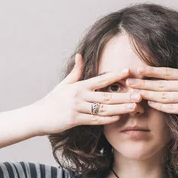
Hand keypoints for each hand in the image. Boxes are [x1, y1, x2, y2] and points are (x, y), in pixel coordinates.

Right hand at [26, 54, 142, 135]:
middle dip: (124, 95)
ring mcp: (77, 109)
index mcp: (79, 86)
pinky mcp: (75, 120)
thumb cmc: (53, 100)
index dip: (115, 75)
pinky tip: (119, 118)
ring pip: (103, 109)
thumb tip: (79, 56)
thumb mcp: (64, 84)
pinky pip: (94, 120)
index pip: (101, 79)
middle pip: (106, 96)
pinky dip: (107, 120)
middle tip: (140, 94)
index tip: (128, 71)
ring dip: (120, 108)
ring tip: (134, 107)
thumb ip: (75, 71)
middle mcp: (79, 96)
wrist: (38, 116)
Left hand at [125, 48, 177, 132]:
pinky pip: (172, 107)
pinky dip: (160, 106)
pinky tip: (150, 104)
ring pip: (164, 95)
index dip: (151, 71)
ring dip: (148, 95)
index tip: (137, 69)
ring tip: (134, 93)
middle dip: (143, 83)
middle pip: (162, 84)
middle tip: (128, 82)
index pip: (167, 72)